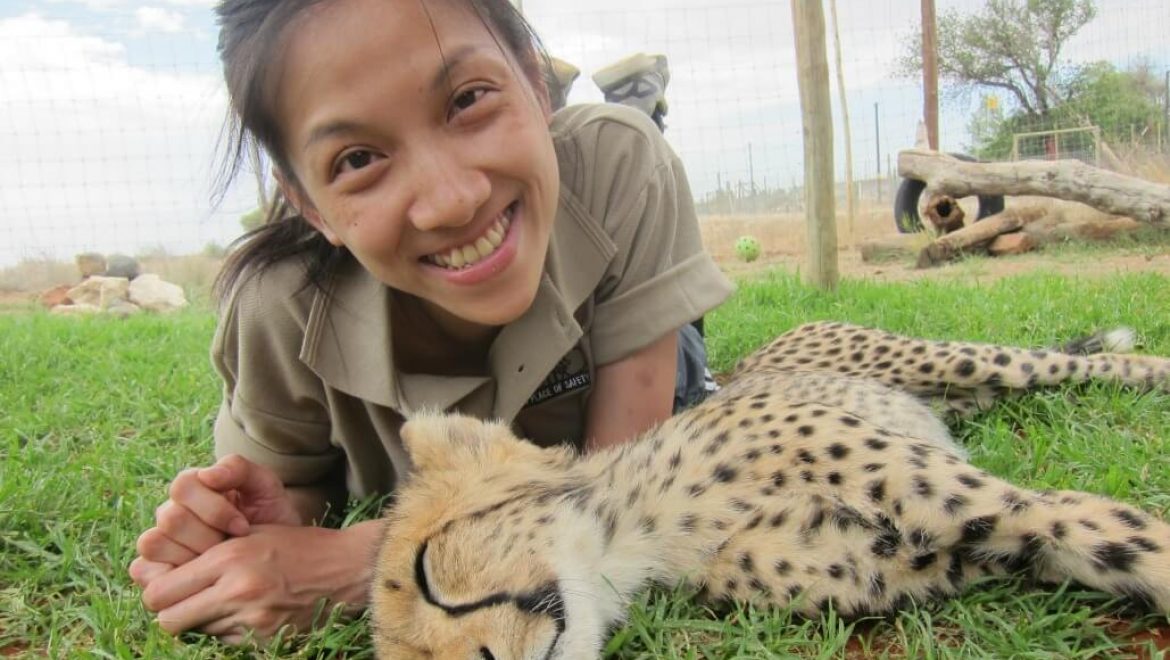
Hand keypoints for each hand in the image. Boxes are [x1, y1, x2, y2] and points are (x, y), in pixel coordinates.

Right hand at [131, 455, 300, 578]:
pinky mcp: (154, 571)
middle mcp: (170, 512)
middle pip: (171, 518)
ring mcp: (160, 541)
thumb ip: (239, 469)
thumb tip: (207, 474)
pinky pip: (142, 570)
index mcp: (192, 488)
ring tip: (219, 565)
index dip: (215, 510)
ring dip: (191, 557)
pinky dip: (170, 577)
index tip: (243, 527)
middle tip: (233, 549)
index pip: (183, 487)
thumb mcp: (265, 488)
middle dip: (209, 537)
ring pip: (154, 543)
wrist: (278, 557)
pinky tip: (202, 580)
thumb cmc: (269, 518)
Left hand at [135, 521, 381, 642]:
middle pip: (169, 621)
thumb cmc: (298, 545)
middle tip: (186, 604)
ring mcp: (251, 619)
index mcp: (227, 558)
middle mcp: (235, 590)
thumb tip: (165, 575)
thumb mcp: (251, 534)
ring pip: (197, 632)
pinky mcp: (265, 639)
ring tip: (227, 603)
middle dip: (172, 613)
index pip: (160, 592)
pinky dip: (230, 630)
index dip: (158, 594)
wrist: (347, 568)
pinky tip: (250, 613)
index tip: (168, 590)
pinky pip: (226, 640)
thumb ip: (208, 553)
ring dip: (204, 621)